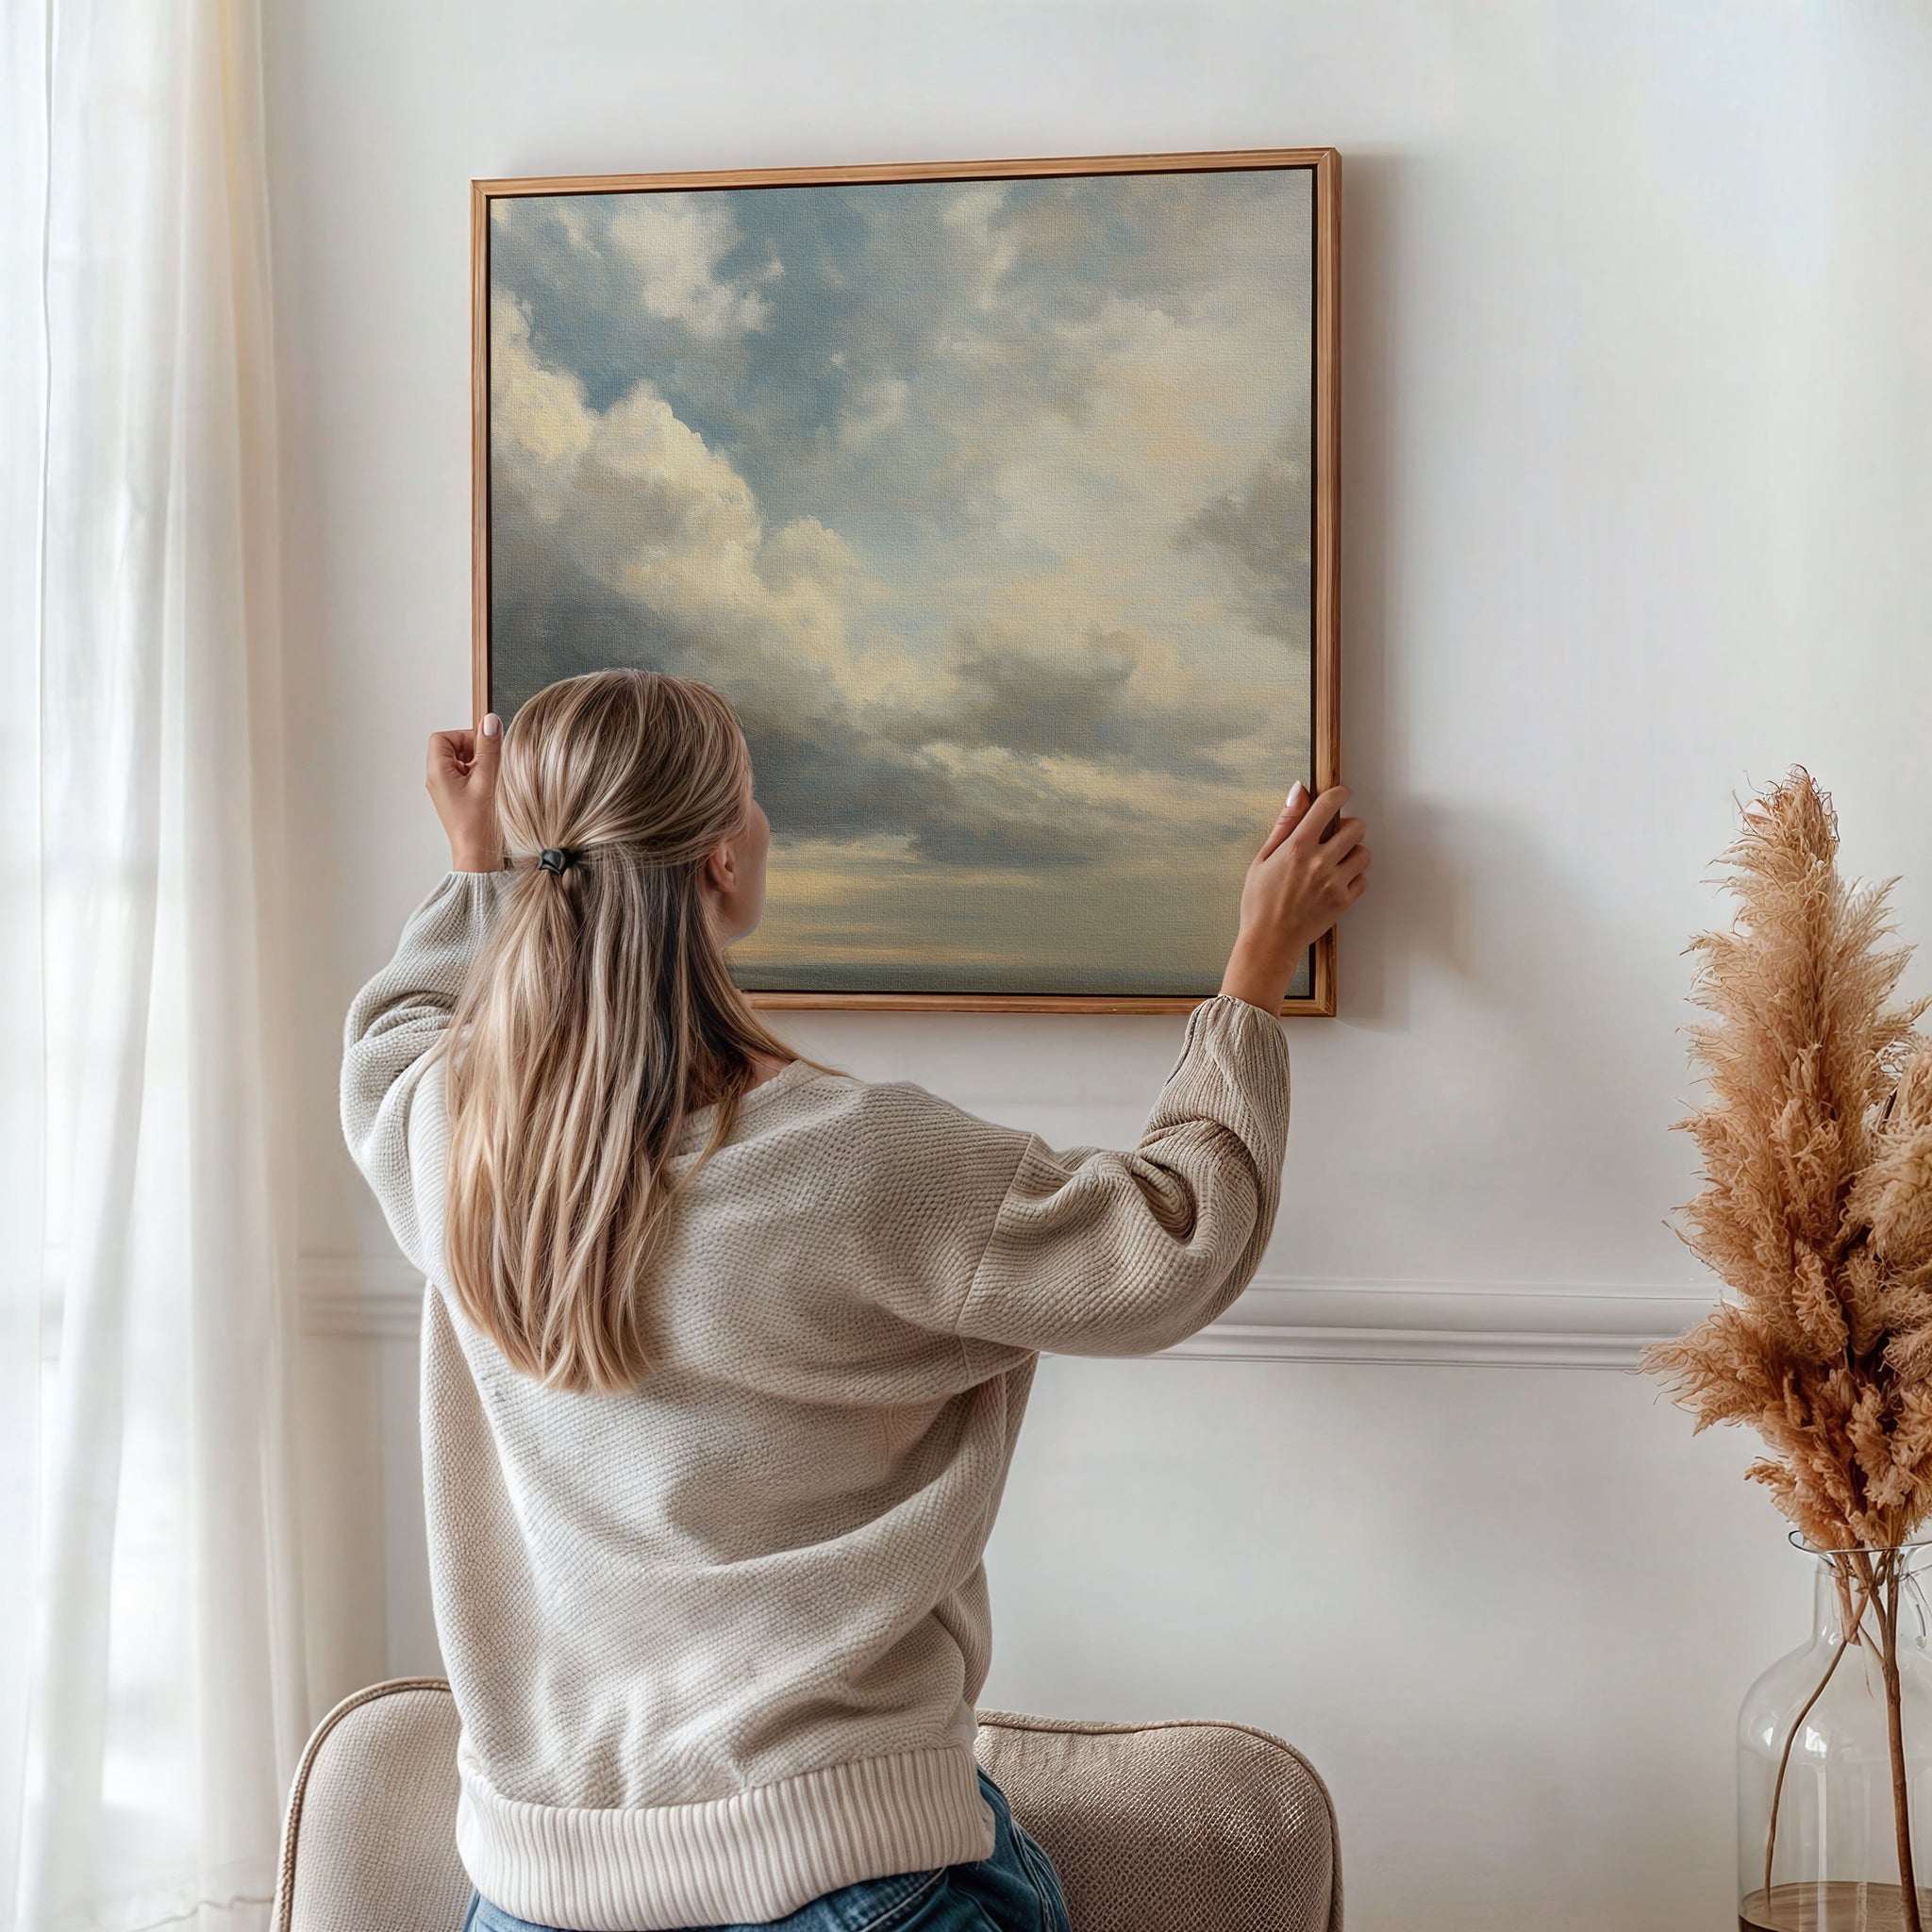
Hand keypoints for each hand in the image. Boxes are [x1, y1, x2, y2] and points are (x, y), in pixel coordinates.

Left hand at [426, 714, 502, 871]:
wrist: (478, 855)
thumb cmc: (478, 825)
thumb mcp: (487, 780)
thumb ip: (489, 748)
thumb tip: (490, 722)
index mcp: (438, 772)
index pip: (443, 737)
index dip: (464, 737)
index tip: (483, 748)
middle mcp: (437, 779)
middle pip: (452, 748)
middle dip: (474, 751)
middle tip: (489, 766)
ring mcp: (446, 789)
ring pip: (461, 762)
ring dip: (479, 765)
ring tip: (490, 782)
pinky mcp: (456, 798)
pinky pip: (466, 777)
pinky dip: (480, 778)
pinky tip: (490, 791)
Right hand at [1220, 782, 1369, 1010]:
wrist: (1269, 941)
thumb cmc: (1260, 901)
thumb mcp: (1263, 858)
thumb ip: (1285, 823)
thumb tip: (1299, 790)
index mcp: (1297, 846)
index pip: (1328, 806)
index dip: (1338, 794)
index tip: (1341, 794)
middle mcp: (1319, 862)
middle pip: (1356, 827)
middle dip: (1349, 826)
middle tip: (1337, 835)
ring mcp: (1334, 883)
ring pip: (1364, 853)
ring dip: (1354, 852)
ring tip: (1338, 860)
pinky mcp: (1343, 902)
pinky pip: (1363, 880)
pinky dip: (1354, 878)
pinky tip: (1337, 882)